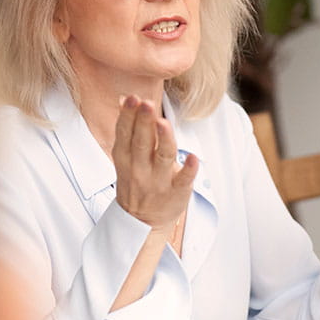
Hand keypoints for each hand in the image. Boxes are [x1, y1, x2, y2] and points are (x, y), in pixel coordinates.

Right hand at [112, 96, 196, 233]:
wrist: (142, 222)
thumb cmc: (136, 181)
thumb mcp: (126, 157)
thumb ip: (128, 128)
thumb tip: (125, 98)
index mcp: (125, 158)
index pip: (125, 134)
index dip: (128, 116)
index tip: (133, 98)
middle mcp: (140, 169)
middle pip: (142, 143)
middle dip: (143, 122)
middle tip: (147, 103)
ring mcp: (158, 182)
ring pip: (162, 158)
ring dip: (163, 140)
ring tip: (163, 123)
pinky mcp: (176, 193)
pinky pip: (183, 180)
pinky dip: (188, 170)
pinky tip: (194, 158)